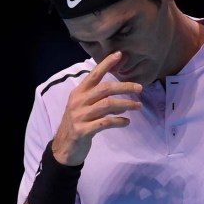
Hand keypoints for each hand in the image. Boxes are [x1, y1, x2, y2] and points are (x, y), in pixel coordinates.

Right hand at [51, 51, 142, 165]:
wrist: (64, 149)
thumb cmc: (77, 125)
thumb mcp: (83, 108)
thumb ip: (98, 101)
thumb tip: (121, 100)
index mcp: (78, 93)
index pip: (94, 75)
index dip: (106, 64)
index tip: (119, 54)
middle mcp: (78, 101)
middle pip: (105, 89)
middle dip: (124, 87)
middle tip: (140, 88)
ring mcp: (79, 116)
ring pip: (107, 105)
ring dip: (126, 104)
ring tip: (138, 106)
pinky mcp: (83, 130)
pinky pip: (105, 123)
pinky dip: (119, 121)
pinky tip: (126, 122)